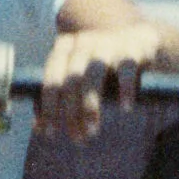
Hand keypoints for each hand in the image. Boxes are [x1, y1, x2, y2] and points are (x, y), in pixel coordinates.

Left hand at [36, 22, 160, 141]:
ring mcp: (108, 42)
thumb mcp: (78, 78)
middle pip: (71, 80)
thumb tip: (38, 127)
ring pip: (94, 74)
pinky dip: (125, 89)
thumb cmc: (102, 66)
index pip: (51, 78)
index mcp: (64, 47)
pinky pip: (126, 67)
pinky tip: (125, 108)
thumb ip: (58, 97)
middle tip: (77, 138)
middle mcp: (84, 42)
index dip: (48, 107)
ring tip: (92, 130)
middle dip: (71, 113)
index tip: (50, 133)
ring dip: (90, 105)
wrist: (140, 40)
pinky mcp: (133, 47)